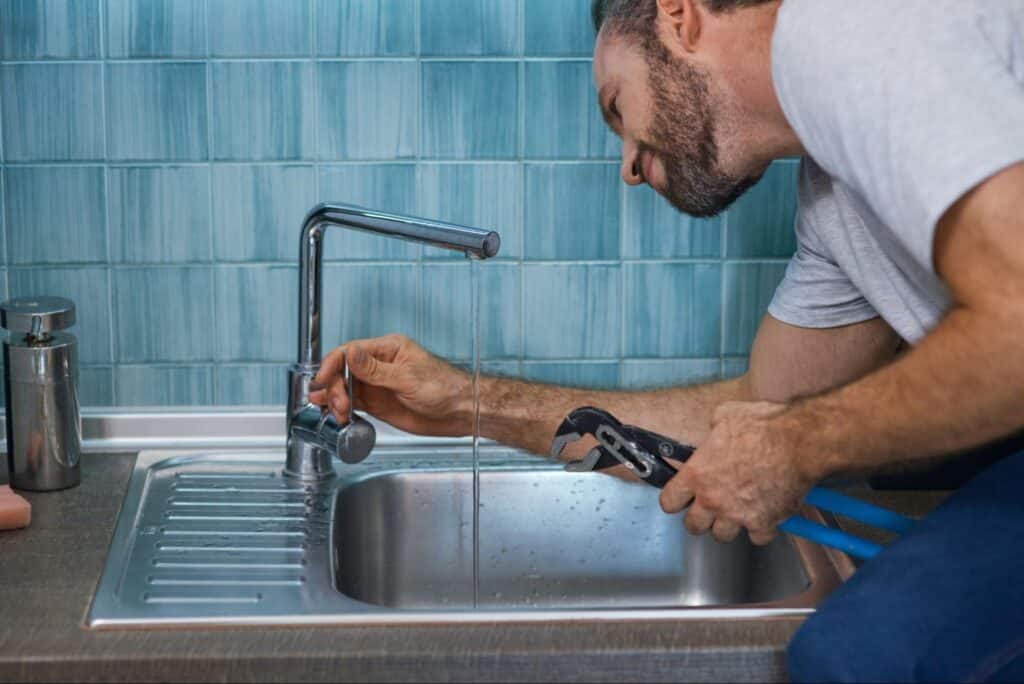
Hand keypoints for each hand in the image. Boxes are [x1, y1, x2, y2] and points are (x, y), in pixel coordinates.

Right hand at [308, 334, 472, 436]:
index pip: (350, 352)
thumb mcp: (408, 378)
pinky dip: (341, 409)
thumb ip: (376, 370)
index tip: (323, 380)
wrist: (460, 411)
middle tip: (338, 405)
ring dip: (334, 399)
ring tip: (334, 413)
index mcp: (387, 349)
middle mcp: (379, 365)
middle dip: (334, 387)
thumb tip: (351, 354)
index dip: (332, 365)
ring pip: (344, 388)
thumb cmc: (445, 387)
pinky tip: (336, 415)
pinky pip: (353, 403)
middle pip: (343, 371)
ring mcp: (377, 385)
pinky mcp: (378, 403)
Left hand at [659, 401, 818, 544]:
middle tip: (709, 508)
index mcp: (697, 474)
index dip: (674, 500)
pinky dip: (760, 530)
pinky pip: (756, 537)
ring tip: (736, 512)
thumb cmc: (762, 426)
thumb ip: (713, 430)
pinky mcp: (763, 523)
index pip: (669, 501)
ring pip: (722, 536)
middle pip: (693, 526)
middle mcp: (713, 499)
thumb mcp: (725, 415)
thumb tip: (714, 431)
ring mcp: (737, 514)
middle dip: (699, 519)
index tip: (680, 499)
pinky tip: (764, 516)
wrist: (797, 442)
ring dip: (728, 526)